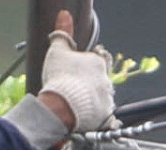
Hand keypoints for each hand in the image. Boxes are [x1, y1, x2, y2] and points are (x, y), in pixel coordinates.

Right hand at [37, 10, 114, 132]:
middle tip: (77, 87)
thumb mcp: (58, 51)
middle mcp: (106, 80)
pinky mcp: (105, 117)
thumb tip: (64, 15)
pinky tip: (90, 118)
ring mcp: (107, 99)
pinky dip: (101, 119)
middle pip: (102, 79)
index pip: (99, 58)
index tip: (80, 68)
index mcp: (97, 63)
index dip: (90, 62)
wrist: (61, 107)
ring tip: (79, 104)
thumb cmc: (59, 77)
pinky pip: (107, 118)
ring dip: (95, 100)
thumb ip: (63, 34)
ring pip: (104, 98)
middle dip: (92, 82)